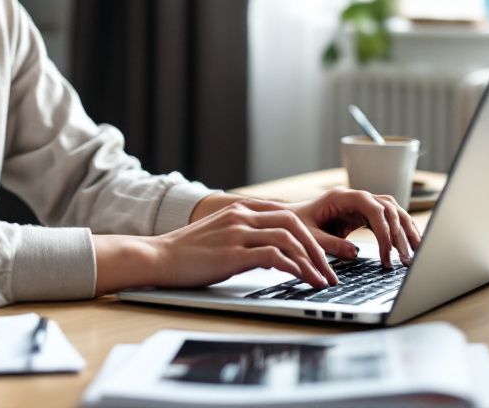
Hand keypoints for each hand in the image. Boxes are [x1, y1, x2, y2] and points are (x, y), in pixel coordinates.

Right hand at [147, 201, 342, 290]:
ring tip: (323, 280)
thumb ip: (246, 237)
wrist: (158, 257)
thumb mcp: (220, 236)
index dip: (309, 234)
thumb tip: (273, 256)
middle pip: (294, 223)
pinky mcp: (233, 253)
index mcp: (239, 208)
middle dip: (318, 248)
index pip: (286, 214)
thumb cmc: (187, 253)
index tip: (323, 255)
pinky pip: (274, 256)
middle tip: (330, 269)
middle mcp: (241, 215)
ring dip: (311, 261)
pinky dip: (294, 268)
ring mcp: (237, 233)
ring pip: (289, 239)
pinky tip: (303, 281)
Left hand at [288, 187, 421, 268]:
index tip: (387, 253)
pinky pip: (386, 220)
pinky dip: (398, 233)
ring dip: (405, 231)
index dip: (384, 229)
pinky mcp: (363, 215)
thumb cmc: (295, 226)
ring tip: (416, 254)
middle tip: (406, 259)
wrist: (287, 220)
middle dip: (401, 232)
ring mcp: (361, 205)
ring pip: (393, 212)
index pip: (373, 207)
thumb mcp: (309, 237)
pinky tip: (406, 248)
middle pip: (389, 208)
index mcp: (342, 197)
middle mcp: (355, 197)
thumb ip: (331, 244)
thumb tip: (356, 253)